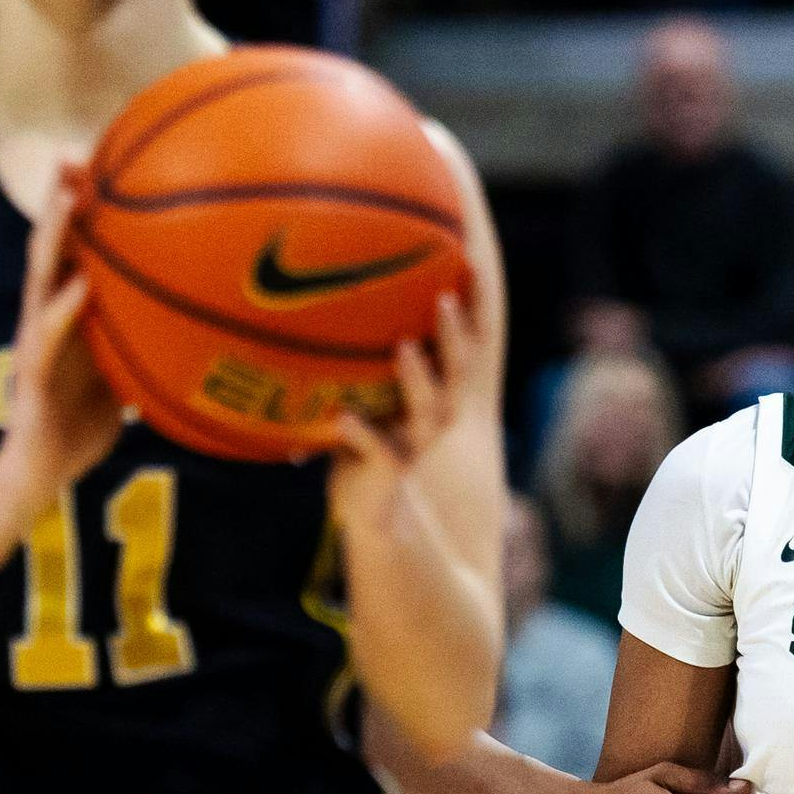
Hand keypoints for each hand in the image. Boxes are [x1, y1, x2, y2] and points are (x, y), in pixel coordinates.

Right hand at [0, 168, 123, 504]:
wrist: (42, 474)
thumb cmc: (83, 425)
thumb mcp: (122, 373)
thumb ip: (142, 343)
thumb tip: (194, 324)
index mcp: (68, 314)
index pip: (78, 250)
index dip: (87, 208)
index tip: (106, 161)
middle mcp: (48, 316)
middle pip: (52, 247)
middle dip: (60, 201)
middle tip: (74, 155)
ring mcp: (35, 340)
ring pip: (40, 278)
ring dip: (53, 236)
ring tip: (67, 195)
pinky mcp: (31, 372)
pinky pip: (48, 334)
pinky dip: (66, 308)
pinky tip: (82, 285)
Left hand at [325, 290, 480, 528]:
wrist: (396, 542)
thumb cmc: (376, 468)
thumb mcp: (374, 413)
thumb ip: (360, 374)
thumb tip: (317, 318)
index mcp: (446, 396)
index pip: (470, 339)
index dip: (476, 298)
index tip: (474, 250)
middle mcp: (444, 418)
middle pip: (463, 366)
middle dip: (458, 330)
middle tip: (448, 290)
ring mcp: (422, 448)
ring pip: (430, 408)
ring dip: (419, 377)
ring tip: (405, 347)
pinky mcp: (396, 480)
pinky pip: (382, 455)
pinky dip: (364, 436)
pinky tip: (346, 420)